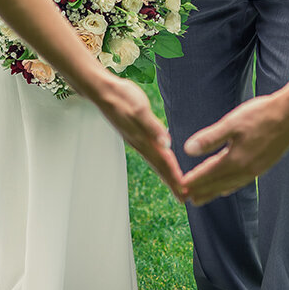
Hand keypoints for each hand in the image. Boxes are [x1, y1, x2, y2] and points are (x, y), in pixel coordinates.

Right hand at [94, 74, 186, 199]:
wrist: (103, 91)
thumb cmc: (122, 98)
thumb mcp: (140, 109)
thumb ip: (153, 127)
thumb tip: (167, 144)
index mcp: (144, 140)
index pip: (164, 164)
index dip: (175, 179)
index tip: (185, 194)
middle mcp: (141, 143)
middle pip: (160, 167)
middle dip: (172, 183)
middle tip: (184, 198)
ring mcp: (137, 140)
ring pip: (156, 162)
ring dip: (166, 174)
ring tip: (175, 185)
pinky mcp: (136, 133)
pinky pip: (152, 153)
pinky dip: (160, 162)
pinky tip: (163, 161)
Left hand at [181, 84, 288, 204]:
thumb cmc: (262, 115)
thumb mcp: (232, 123)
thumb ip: (210, 138)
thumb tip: (187, 149)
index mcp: (236, 160)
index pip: (208, 175)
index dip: (193, 181)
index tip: (179, 188)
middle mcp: (246, 170)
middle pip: (217, 184)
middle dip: (201, 190)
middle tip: (184, 198)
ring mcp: (256, 170)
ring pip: (229, 185)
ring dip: (213, 191)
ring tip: (201, 197)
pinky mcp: (263, 166)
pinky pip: (241, 182)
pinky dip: (229, 186)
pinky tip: (226, 187)